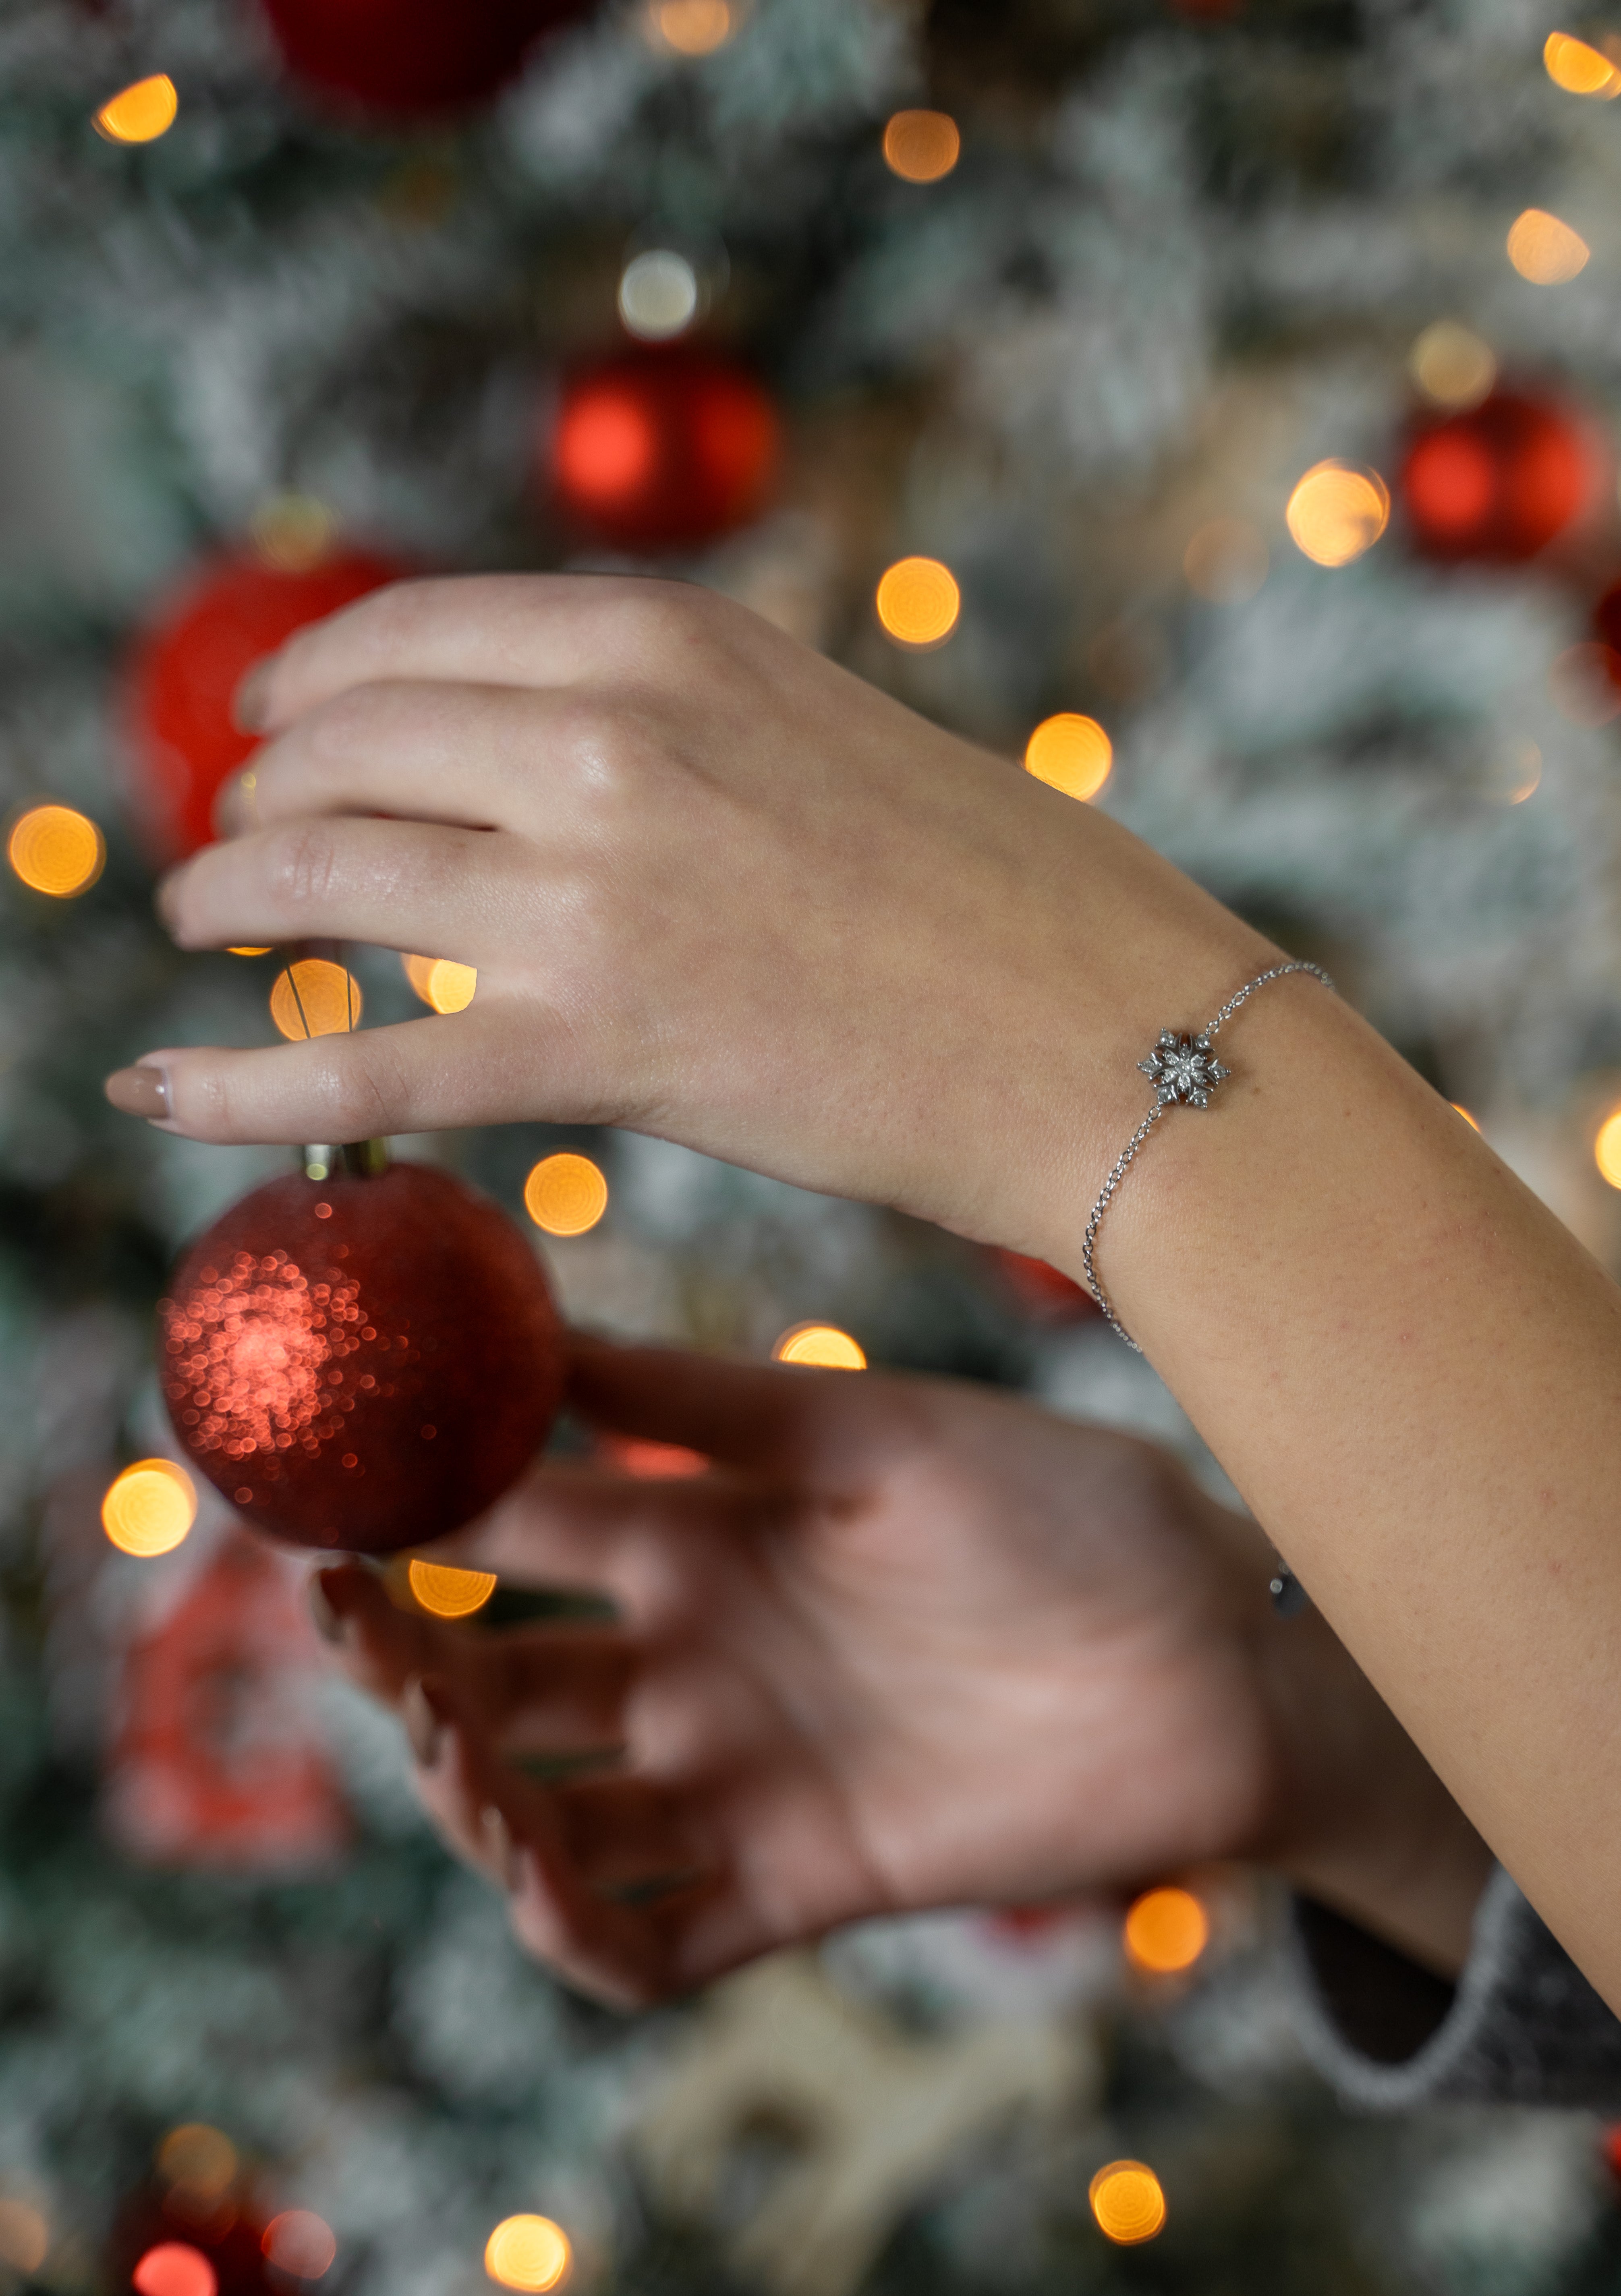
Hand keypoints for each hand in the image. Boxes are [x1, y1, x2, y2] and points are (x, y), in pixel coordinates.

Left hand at [107, 573, 1264, 1264]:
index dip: (311, 687)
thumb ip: (675, 721)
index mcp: (669, 639)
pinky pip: (356, 1070)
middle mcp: (606, 738)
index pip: (408, 635)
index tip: (279, 732)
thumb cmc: (1004, 895)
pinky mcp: (596, 1047)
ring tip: (207, 925)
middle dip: (263, 793)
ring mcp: (590, 891)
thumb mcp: (818, 729)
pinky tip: (150, 1088)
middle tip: (244, 844)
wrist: (1116, 1033)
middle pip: (340, 749)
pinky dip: (231, 1082)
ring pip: (319, 880)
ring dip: (229, 899)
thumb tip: (543, 750)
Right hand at [311, 1335, 1489, 2006]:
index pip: (515, 1526)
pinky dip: (580, 1935)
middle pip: (502, 1677)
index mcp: (703, 1530)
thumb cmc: (1063, 1510)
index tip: (311, 1491)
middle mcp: (699, 1659)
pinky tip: (542, 1885)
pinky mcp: (802, 1884)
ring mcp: (742, 1777)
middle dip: (407, 1660)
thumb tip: (539, 1323)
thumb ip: (709, 1398)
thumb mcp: (876, 1432)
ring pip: (550, 1816)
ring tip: (453, 1747)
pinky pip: (654, 1940)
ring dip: (473, 1797)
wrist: (1216, 1650)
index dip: (408, 1517)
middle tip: (346, 1622)